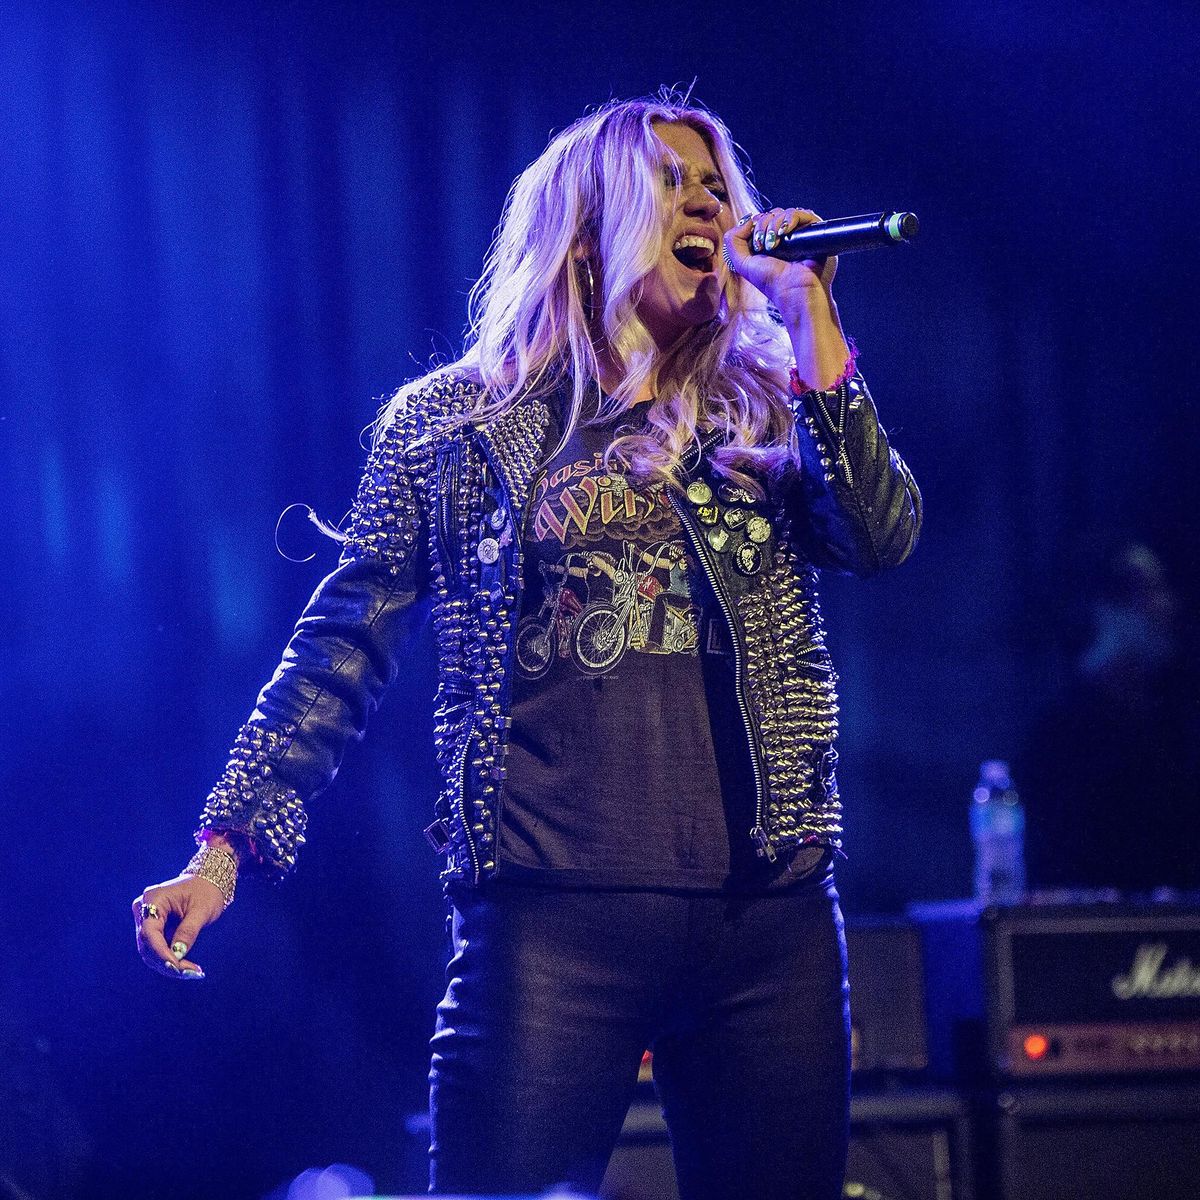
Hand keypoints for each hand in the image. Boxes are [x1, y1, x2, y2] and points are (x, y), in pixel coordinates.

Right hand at [132, 873, 226, 979]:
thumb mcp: (202, 910)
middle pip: (147, 945)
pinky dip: (169, 959)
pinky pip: (156, 948)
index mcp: (153, 899)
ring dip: (168, 964)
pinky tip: (186, 967)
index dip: (161, 953)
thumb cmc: (207, 891)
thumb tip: (177, 954)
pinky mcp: (153, 928)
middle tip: (191, 973)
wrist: (208, 881)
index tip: (177, 967)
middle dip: (167, 962)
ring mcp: (146, 919)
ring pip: (150, 950)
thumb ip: (189, 931)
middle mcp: (143, 908)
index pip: (149, 933)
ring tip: (192, 972)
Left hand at [722, 207, 837, 311]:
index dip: (753, 226)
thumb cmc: (772, 282)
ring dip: (773, 224)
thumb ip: (733, 241)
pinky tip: (784, 232)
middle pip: (770, 214)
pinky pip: (800, 213)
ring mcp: (799, 232)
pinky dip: (789, 219)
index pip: (759, 220)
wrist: (795, 291)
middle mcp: (784, 236)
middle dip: (762, 226)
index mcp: (768, 243)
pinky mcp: (813, 230)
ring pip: (782, 212)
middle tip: (763, 247)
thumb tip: (747, 220)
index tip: (756, 246)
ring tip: (773, 244)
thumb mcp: (743, 263)